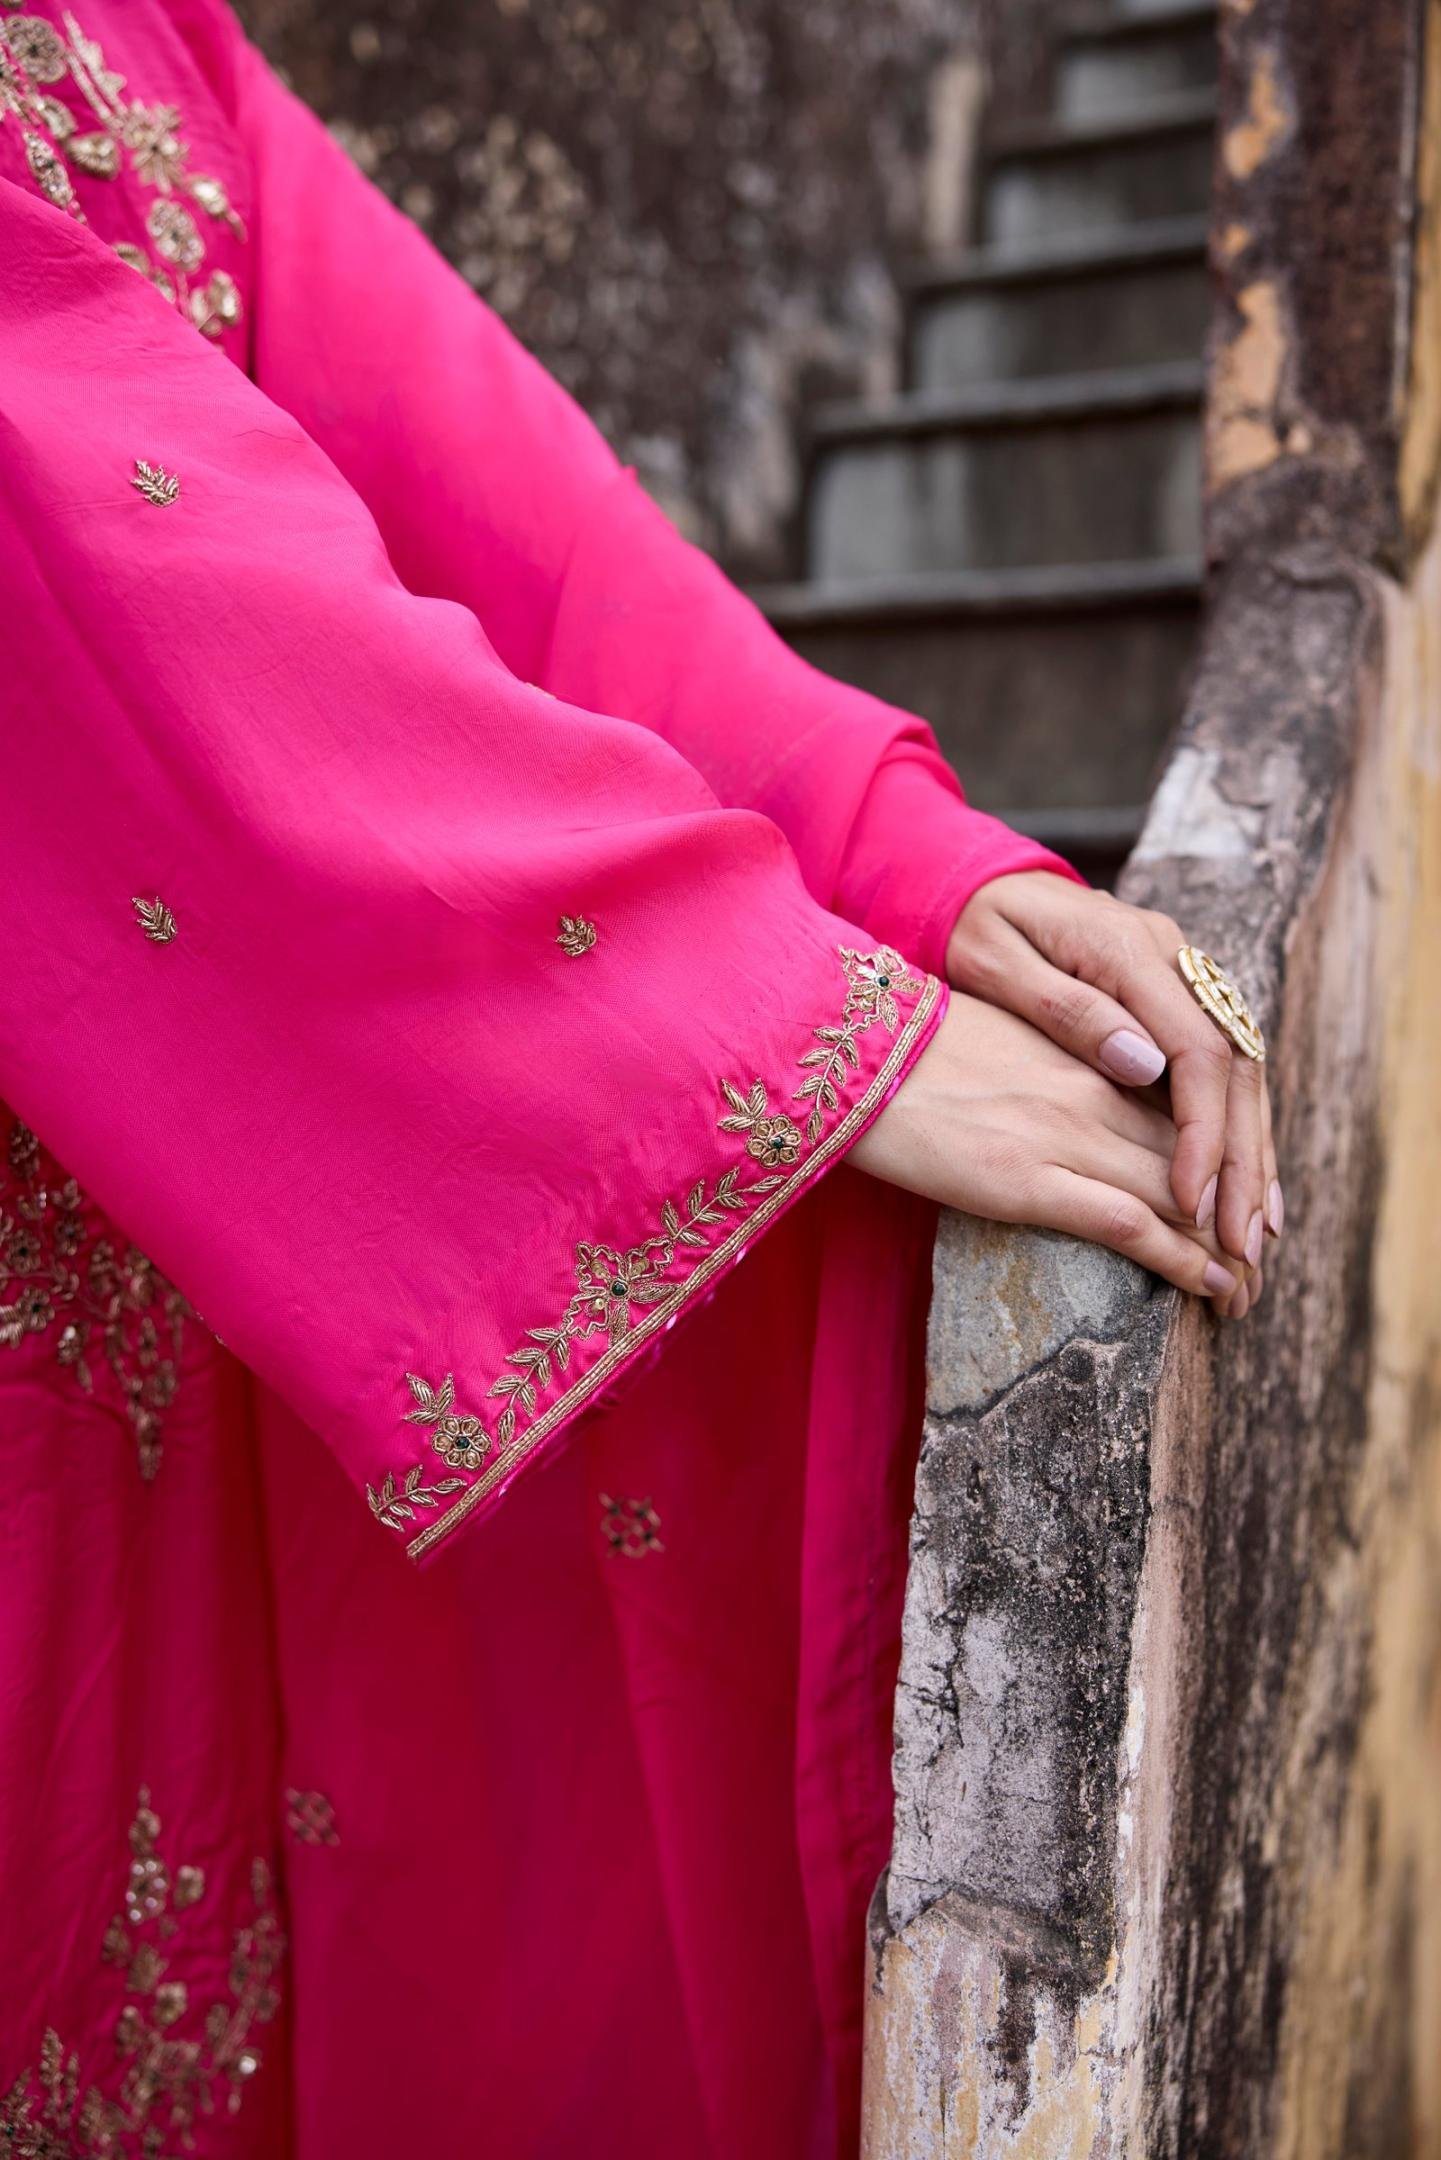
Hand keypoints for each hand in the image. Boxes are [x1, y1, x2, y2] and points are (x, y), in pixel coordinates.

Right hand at [850, 995, 1249, 1308]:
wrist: (850, 1050)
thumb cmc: (911, 1048)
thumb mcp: (1006, 1037)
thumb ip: (1059, 1064)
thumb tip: (1083, 1100)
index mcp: (1090, 1054)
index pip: (1186, 1110)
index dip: (1225, 1160)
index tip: (1240, 1200)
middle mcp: (1096, 1092)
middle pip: (1200, 1157)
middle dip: (1237, 1215)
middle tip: (1262, 1260)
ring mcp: (1067, 1136)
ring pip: (1183, 1197)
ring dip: (1227, 1251)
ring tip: (1248, 1293)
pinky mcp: (1030, 1181)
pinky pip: (1133, 1226)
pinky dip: (1186, 1262)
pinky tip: (1215, 1288)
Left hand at [945, 872, 1280, 1289]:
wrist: (974, 879)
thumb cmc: (974, 925)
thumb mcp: (998, 961)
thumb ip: (1068, 1011)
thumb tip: (1144, 1065)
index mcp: (1129, 950)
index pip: (1196, 1050)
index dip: (1202, 1132)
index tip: (1192, 1201)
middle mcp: (1172, 957)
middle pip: (1235, 1066)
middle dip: (1243, 1159)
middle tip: (1246, 1243)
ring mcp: (1180, 973)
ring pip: (1240, 1068)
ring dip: (1252, 1151)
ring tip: (1258, 1231)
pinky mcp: (1174, 993)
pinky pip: (1219, 1064)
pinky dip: (1233, 1125)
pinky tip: (1240, 1183)